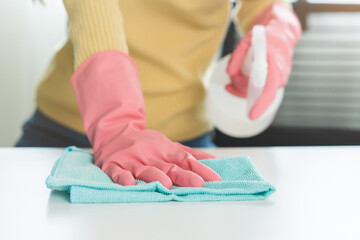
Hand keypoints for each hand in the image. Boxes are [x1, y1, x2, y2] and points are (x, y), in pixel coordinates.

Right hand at [97, 129, 219, 188]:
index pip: (185, 160)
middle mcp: (150, 155)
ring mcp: (131, 160)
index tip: (215, 179)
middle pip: (168, 167)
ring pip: (144, 169)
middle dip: (183, 176)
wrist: (115, 132)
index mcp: (165, 151)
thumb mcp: (169, 146)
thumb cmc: (147, 144)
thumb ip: (190, 155)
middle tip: (197, 183)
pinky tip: (129, 183)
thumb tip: (215, 162)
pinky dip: (122, 177)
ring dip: (155, 176)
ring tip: (166, 184)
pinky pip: (117, 172)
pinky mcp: (113, 164)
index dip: (200, 169)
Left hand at [227, 2, 301, 119]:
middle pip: (262, 94)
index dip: (260, 104)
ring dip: (245, 89)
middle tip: (231, 89)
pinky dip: (249, 88)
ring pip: (261, 92)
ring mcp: (280, 78)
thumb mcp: (248, 40)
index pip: (269, 90)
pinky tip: (236, 83)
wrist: (282, 32)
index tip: (251, 115)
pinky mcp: (276, 80)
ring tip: (231, 83)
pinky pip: (263, 89)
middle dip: (246, 95)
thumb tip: (229, 73)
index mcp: (275, 64)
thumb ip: (238, 55)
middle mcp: (280, 74)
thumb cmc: (265, 36)